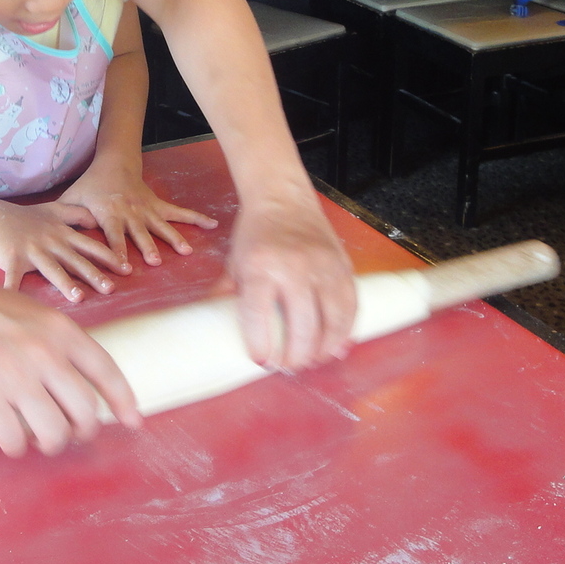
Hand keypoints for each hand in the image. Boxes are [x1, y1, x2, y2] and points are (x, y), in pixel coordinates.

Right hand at [0, 200, 131, 301]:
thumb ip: (76, 214)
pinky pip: (13, 278)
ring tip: (79, 297)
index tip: (126, 269)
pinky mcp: (13, 259)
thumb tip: (96, 218)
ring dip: (65, 284)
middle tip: (111, 288)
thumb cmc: (25, 217)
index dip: (109, 257)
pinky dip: (13, 291)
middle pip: (76, 260)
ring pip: (52, 269)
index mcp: (62, 234)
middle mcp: (51, 242)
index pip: (90, 246)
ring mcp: (32, 251)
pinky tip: (16, 304)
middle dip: (94, 274)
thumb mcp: (53, 210)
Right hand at [0, 266, 141, 456]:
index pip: (107, 372)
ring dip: (50, 443)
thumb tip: (78, 381)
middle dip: (82, 431)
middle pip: (84, 413)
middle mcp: (45, 356)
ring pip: (54, 434)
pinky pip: (15, 441)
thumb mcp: (34, 313)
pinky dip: (16, 446)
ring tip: (39, 438)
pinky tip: (11, 438)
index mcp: (61, 331)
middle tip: (70, 432)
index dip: (123, 401)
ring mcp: (16, 380)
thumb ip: (58, 344)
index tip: (133, 421)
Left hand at [58, 158, 218, 266]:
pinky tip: (213, 225)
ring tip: (185, 252)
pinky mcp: (158, 206)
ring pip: (161, 225)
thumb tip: (47, 236)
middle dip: (146, 247)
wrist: (113, 163)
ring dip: (173, 238)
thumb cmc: (89, 186)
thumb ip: (64, 218)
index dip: (117, 251)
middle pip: (139, 233)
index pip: (112, 235)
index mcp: (108, 213)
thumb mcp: (72, 199)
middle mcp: (130, 212)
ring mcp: (147, 209)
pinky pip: (179, 213)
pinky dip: (196, 219)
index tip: (122, 267)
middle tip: (154, 262)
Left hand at [221, 193, 355, 371]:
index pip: (259, 314)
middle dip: (296, 355)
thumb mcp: (235, 262)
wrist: (283, 197)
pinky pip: (352, 306)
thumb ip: (227, 296)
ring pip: (334, 321)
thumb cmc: (255, 233)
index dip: (260, 344)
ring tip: (312, 361)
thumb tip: (212, 328)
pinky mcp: (343, 266)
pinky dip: (346, 330)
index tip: (261, 361)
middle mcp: (295, 267)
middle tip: (288, 366)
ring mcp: (324, 266)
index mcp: (261, 266)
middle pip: (303, 326)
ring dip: (324, 349)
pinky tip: (337, 345)